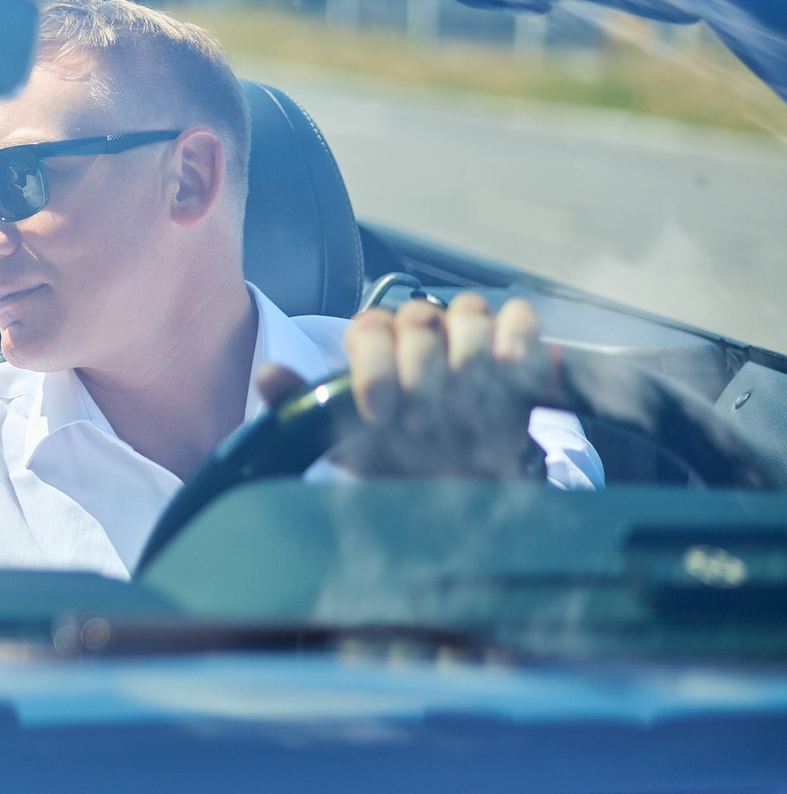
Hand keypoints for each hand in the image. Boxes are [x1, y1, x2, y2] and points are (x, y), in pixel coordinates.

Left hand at [326, 293, 545, 479]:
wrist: (459, 482)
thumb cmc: (403, 460)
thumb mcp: (355, 447)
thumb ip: (319, 412)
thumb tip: (274, 380)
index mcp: (378, 345)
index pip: (370, 329)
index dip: (374, 368)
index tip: (378, 412)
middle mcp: (421, 330)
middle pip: (418, 320)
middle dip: (419, 371)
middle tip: (421, 420)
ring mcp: (469, 332)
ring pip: (468, 312)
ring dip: (467, 355)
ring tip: (465, 401)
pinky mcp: (515, 343)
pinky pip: (519, 317)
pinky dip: (517, 335)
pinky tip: (508, 362)